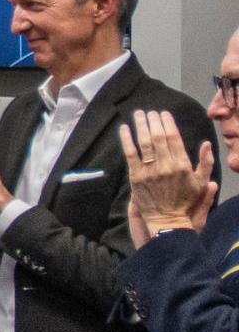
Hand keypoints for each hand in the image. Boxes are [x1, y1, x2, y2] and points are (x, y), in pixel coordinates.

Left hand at [119, 111, 218, 240]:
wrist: (167, 220)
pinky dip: (126, 139)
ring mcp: (150, 171)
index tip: (164, 114)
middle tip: (150, 112)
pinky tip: (124, 128)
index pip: (174, 138)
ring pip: (145, 143)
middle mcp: (166, 166)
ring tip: (139, 114)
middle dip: (154, 121)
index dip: (168, 124)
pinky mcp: (136, 176)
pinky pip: (130, 154)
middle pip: (158, 137)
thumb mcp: (200, 183)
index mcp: (182, 165)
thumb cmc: (184, 201)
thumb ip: (205, 163)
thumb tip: (206, 144)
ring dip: (141, 126)